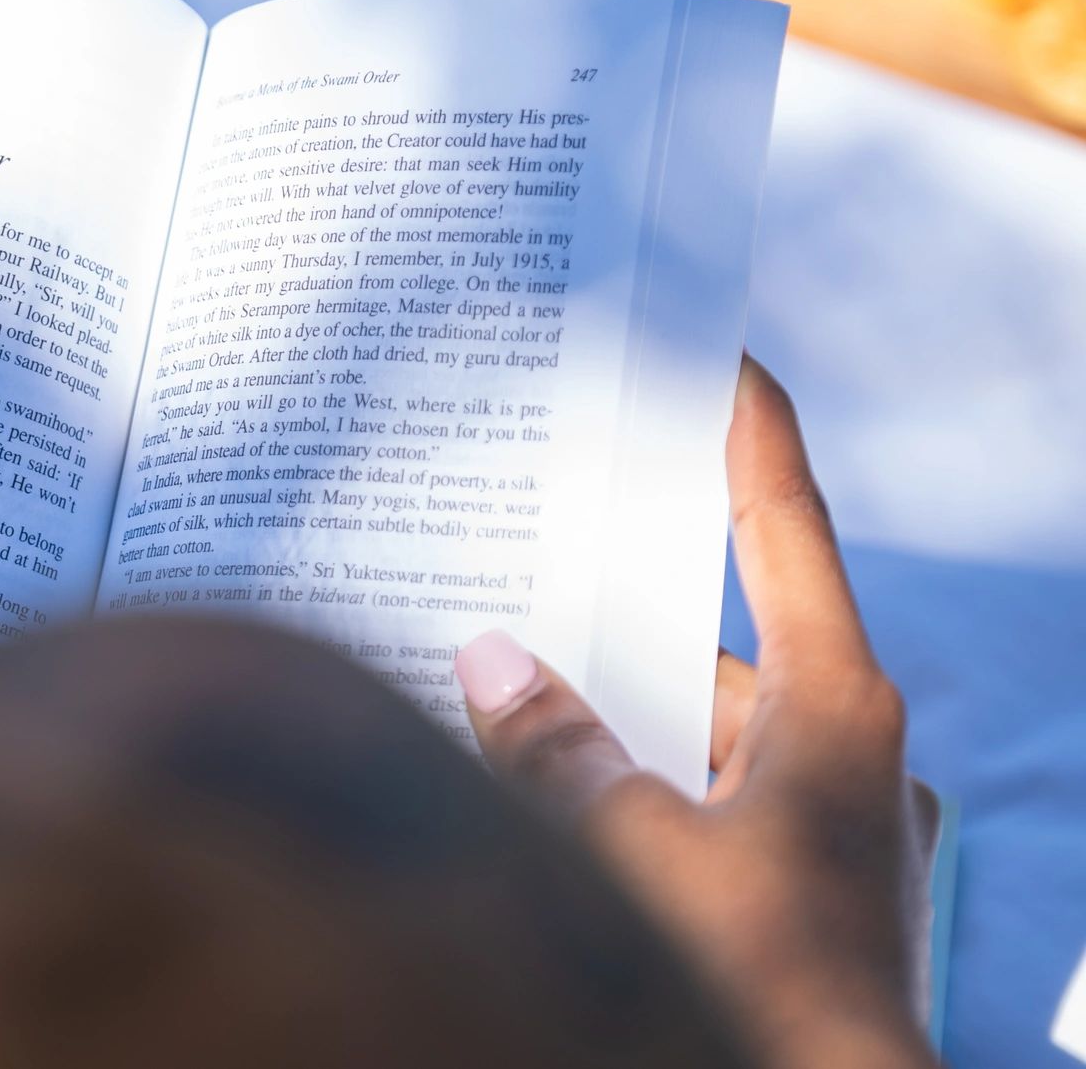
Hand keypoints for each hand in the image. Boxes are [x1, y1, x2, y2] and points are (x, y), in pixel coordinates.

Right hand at [453, 359, 940, 1068]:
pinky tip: (544, 796)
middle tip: (531, 540)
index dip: (748, 433)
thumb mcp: (631, 849)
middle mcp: (846, 753)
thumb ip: (553, 748)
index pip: (781, 531)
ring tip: (494, 685)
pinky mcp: (806, 893)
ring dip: (613, 718)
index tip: (725, 354)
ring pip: (703, 733)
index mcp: (833, 706)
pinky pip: (707, 803)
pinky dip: (636, 788)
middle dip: (618, 611)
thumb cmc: (753, 977)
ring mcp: (834, 829)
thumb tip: (486, 662)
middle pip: (722, 641)